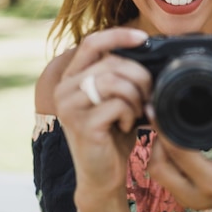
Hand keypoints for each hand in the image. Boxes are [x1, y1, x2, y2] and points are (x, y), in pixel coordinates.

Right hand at [53, 28, 150, 193]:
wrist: (102, 176)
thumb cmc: (112, 135)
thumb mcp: (116, 98)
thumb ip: (120, 75)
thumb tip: (146, 50)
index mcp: (72, 78)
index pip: (92, 42)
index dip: (119, 35)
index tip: (144, 39)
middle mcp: (65, 88)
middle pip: (113, 63)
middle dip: (140, 77)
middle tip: (147, 97)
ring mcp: (70, 106)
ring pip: (116, 81)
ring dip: (136, 96)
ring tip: (136, 111)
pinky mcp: (81, 124)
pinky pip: (117, 104)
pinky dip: (130, 114)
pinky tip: (126, 125)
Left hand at [146, 95, 211, 211]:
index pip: (178, 153)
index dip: (164, 131)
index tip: (158, 112)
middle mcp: (194, 195)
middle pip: (158, 166)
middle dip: (157, 142)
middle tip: (163, 122)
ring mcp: (185, 200)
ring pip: (156, 172)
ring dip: (158, 150)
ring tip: (168, 131)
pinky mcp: (181, 198)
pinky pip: (162, 176)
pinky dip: (163, 158)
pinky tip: (171, 144)